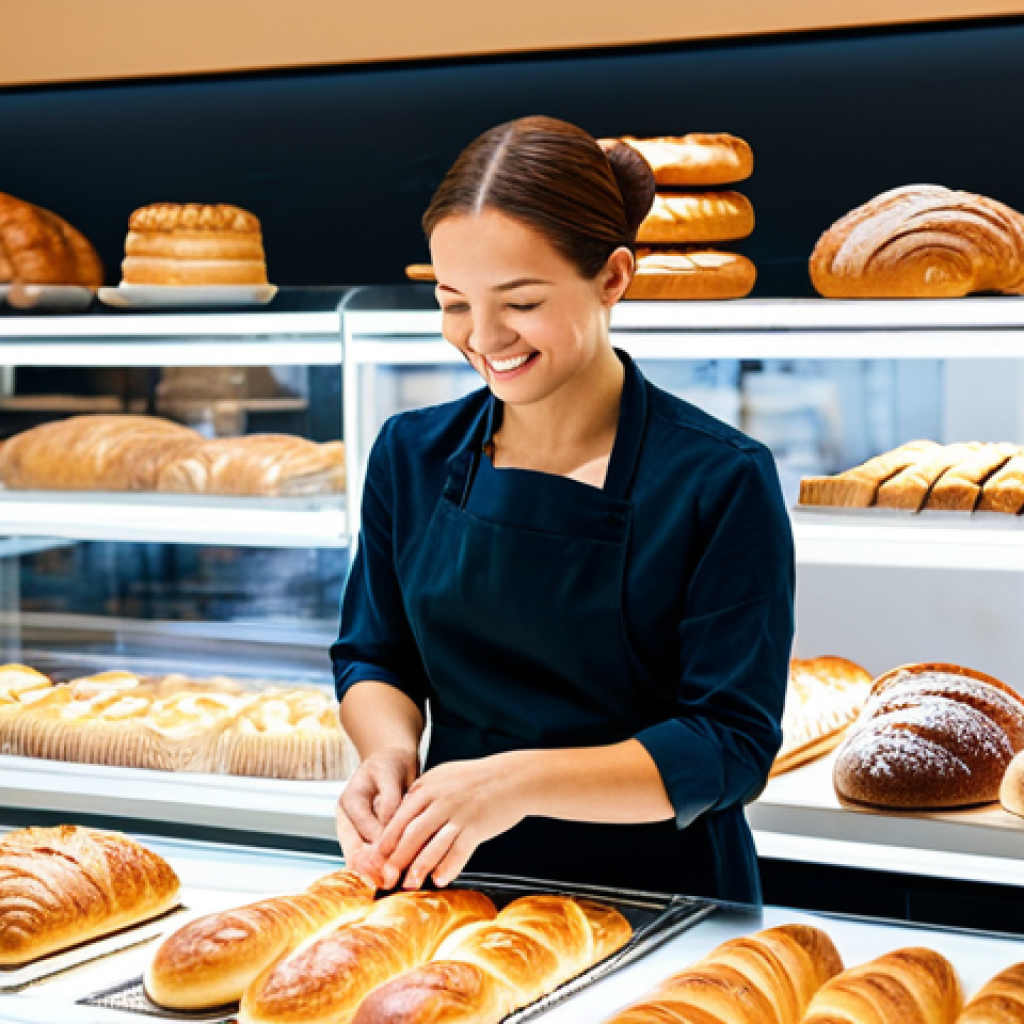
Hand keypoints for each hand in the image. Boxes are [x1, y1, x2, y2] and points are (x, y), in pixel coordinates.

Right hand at [336, 748, 418, 885]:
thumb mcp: (390, 774)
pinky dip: (384, 867)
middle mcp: (349, 820)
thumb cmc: (390, 763)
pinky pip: (373, 858)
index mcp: (349, 802)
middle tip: (392, 880)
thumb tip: (390, 827)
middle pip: (354, 853)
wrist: (392, 760)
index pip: (362, 832)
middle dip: (373, 870)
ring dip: (378, 873)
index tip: (392, 863)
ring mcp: (358, 831)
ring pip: (361, 861)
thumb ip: (389, 801)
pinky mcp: (369, 838)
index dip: (378, 849)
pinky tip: (399, 875)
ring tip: (395, 883)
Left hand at [370, 754, 527, 889]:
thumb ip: (422, 795)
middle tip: (386, 876)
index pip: (400, 816)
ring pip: (433, 845)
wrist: (512, 777)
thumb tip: (401, 818)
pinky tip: (439, 879)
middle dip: (396, 858)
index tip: (375, 858)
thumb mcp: (443, 777)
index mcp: (428, 786)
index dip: (386, 840)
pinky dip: (448, 867)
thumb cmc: (477, 779)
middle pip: (411, 833)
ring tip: (409, 883)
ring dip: (419, 867)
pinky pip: (459, 851)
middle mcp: (441, 800)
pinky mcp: (477, 827)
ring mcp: (459, 813)